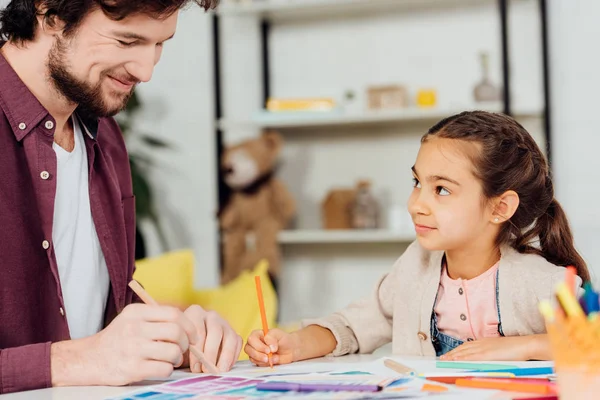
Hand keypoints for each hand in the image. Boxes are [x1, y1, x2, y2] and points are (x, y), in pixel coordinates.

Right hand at [52, 303, 198, 386]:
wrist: (89, 359)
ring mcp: (133, 349)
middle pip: (176, 332)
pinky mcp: (133, 368)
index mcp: (136, 312)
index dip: (188, 325)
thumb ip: (155, 316)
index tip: (192, 335)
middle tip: (183, 348)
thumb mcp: (131, 318)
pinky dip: (168, 369)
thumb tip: (187, 324)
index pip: (173, 314)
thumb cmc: (117, 338)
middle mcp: (134, 328)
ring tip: (171, 359)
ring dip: (177, 358)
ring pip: (173, 351)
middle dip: (186, 342)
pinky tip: (161, 367)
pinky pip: (164, 368)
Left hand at [184, 305, 242, 372]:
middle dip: (211, 353)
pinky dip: (233, 357)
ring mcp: (225, 323)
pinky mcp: (234, 333)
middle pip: (215, 332)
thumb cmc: (183, 347)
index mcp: (195, 312)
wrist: (192, 348)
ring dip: (225, 356)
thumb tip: (183, 362)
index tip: (194, 368)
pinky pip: (237, 343)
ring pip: (229, 337)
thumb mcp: (178, 346)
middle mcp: (211, 315)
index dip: (196, 351)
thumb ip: (179, 350)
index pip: (198, 329)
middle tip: (206, 370)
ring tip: (218, 371)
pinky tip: (225, 368)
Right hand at [244, 328, 298, 366]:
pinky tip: (272, 361)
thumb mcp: (278, 334)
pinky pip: (257, 364)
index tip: (268, 350)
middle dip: (258, 354)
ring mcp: (255, 352)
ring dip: (261, 360)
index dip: (258, 346)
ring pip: (251, 358)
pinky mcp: (259, 361)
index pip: (251, 339)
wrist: (290, 349)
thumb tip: (269, 347)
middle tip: (268, 357)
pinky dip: (265, 364)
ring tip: (272, 358)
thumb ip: (272, 337)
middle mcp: (254, 343)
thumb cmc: (283, 339)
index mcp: (257, 334)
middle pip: (248, 349)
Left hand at [439, 335, 547, 361]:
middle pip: (462, 349)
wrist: (524, 345)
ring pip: (464, 352)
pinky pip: (471, 357)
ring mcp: (483, 348)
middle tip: (442, 358)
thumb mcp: (498, 348)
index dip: (456, 351)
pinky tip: (455, 360)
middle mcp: (481, 343)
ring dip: (453, 356)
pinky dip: (461, 358)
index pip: (466, 346)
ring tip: (444, 360)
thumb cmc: (514, 348)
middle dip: (451, 354)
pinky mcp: (486, 354)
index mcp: (484, 341)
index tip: (449, 354)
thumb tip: (485, 356)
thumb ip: (490, 351)